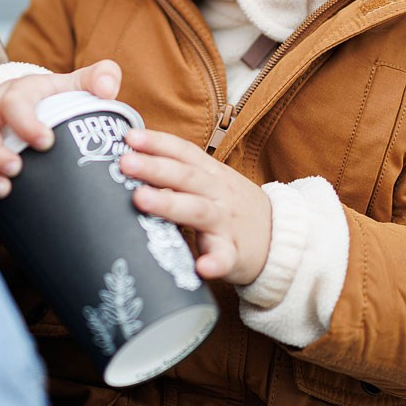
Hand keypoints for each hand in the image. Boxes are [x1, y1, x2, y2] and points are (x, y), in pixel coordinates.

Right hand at [0, 58, 121, 217]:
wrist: (32, 103)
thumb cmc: (57, 97)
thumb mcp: (78, 84)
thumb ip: (100, 77)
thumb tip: (109, 87)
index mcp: (18, 91)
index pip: (14, 101)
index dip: (25, 122)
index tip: (45, 142)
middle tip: (16, 171)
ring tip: (3, 192)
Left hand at [119, 128, 271, 285]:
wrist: (280, 237)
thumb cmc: (231, 208)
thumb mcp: (211, 183)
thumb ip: (180, 174)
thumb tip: (133, 162)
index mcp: (211, 174)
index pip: (184, 152)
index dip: (158, 142)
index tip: (129, 137)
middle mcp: (218, 193)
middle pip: (186, 176)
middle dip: (155, 167)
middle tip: (125, 163)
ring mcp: (227, 223)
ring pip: (198, 210)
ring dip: (169, 204)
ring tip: (141, 199)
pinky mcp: (235, 254)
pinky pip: (225, 258)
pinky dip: (215, 262)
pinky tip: (201, 268)